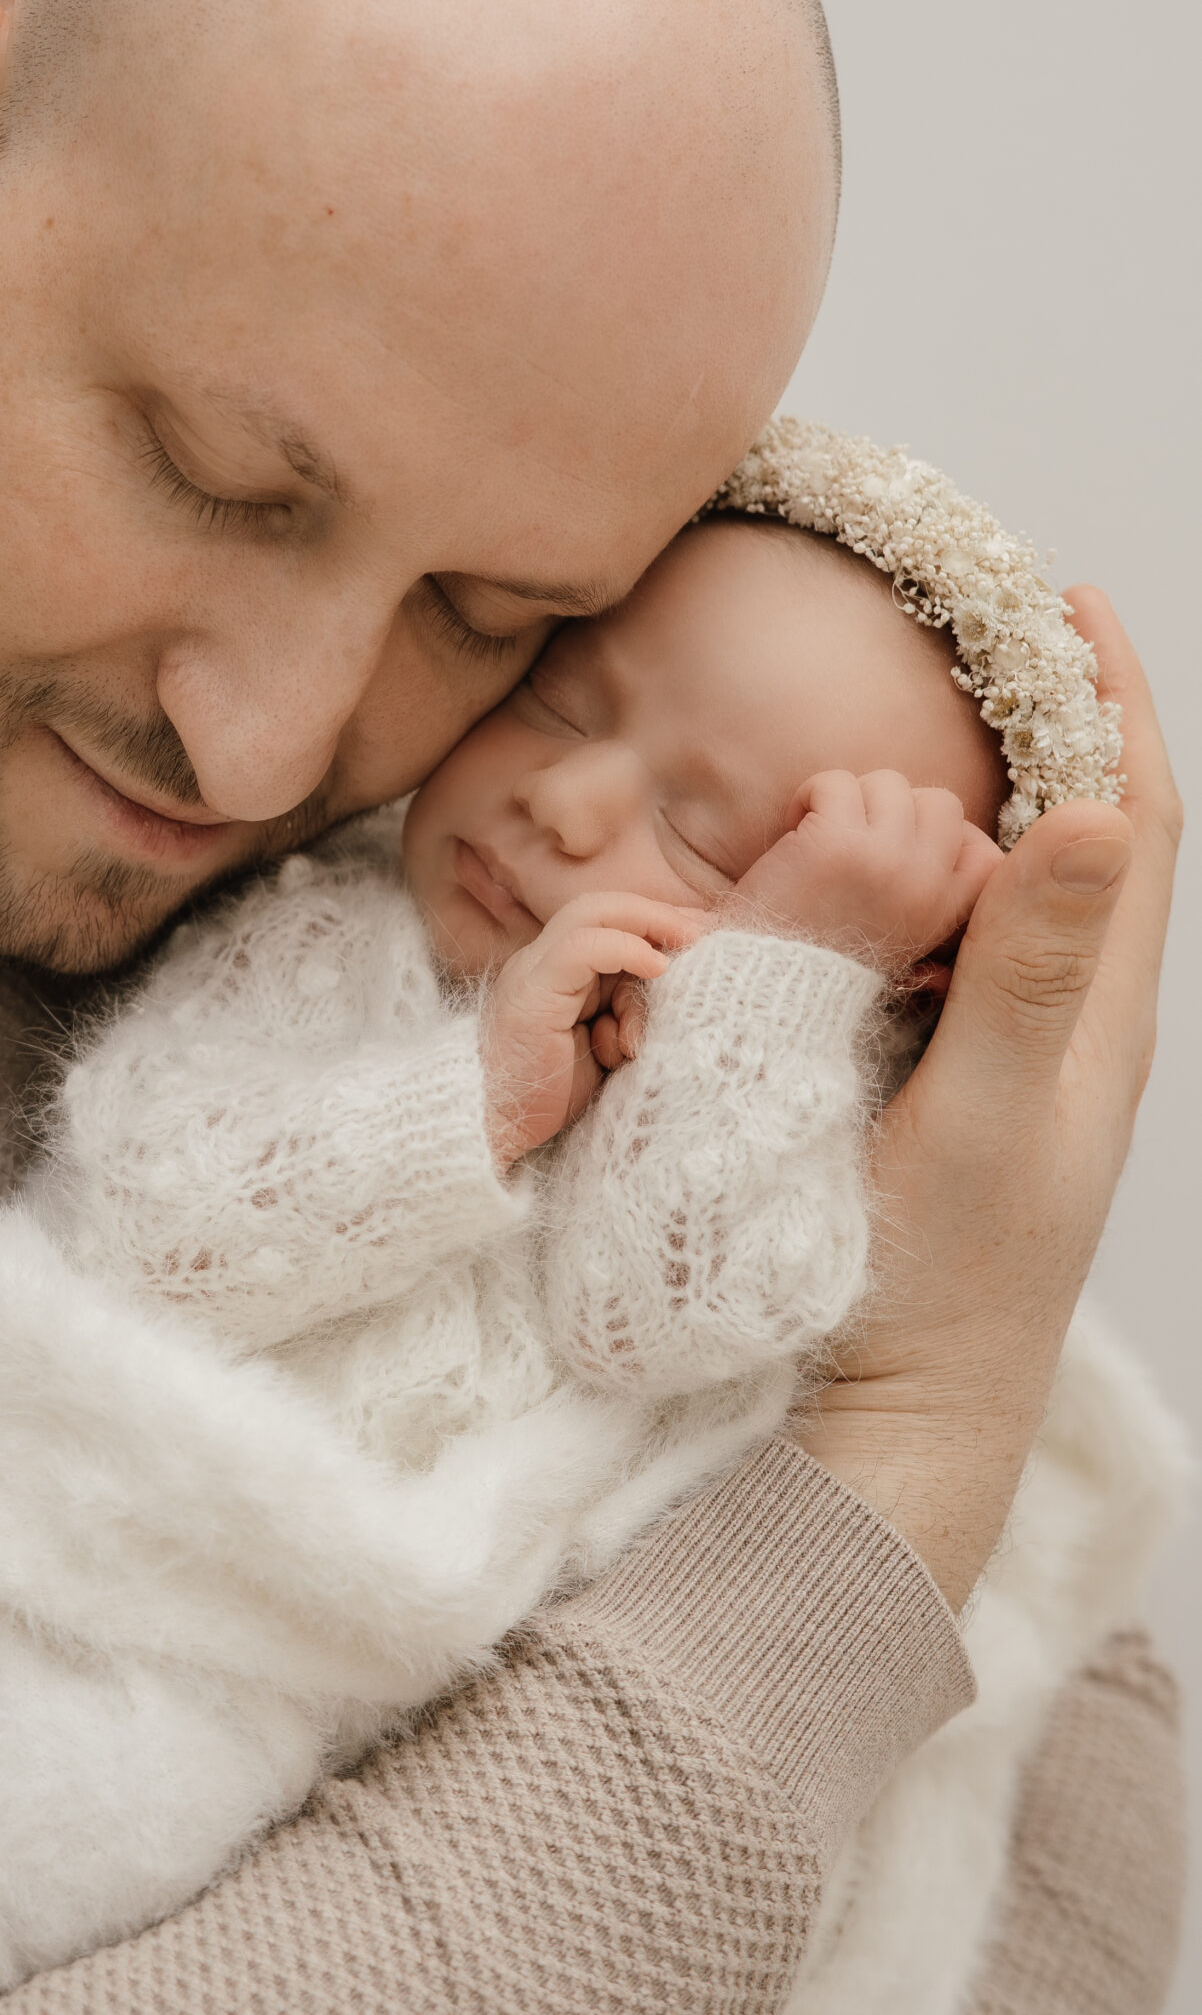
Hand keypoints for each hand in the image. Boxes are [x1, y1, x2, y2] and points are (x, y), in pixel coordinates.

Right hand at [482, 891, 711, 1166]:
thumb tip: (678, 988)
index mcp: (556, 974)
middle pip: (601, 908)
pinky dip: (626, 949)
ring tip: (686, 949)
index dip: (656, 921)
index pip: (607, 922)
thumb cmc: (550, 1101)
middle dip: (658, 914)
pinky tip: (658, 966)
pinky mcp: (531, 994)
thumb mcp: (607, 1049)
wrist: (494, 1133)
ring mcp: (530, 974)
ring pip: (592, 917)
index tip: (704, 931)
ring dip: (648, 928)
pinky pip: (581, 949)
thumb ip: (629, 1014)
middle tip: (705, 930)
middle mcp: (539, 963)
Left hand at [731, 771, 1000, 969]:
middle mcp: (925, 885)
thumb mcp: (901, 946)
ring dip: (849, 799)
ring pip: (889, 783)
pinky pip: (836, 782)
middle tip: (854, 838)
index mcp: (944, 915)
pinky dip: (809, 796)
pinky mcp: (836, 843)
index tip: (900, 850)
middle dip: (894, 810)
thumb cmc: (819, 966)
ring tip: (820, 836)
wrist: (765, 990)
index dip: (950, 838)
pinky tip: (793, 828)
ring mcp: (885, 860)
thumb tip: (974, 857)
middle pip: (941, 803)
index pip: (988, 854)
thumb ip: (937, 907)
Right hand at [799, 591, 1178, 1606]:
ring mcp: (1017, 1060)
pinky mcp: (957, 1091)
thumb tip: (1092, 808)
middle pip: (1092, 836)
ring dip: (1000, 793)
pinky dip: (938, 873)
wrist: (896, 1416)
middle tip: (987, 633)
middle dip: (1057, 721)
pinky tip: (879, 863)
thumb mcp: (986, 1113)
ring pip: (1027, 890)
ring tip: (936, 717)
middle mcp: (1074, 1025)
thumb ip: (1028, 967)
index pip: (1133, 820)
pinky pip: (966, 947)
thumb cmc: (938, 1278)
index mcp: (1098, 1014)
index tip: (1064, 598)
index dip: (1108, 700)